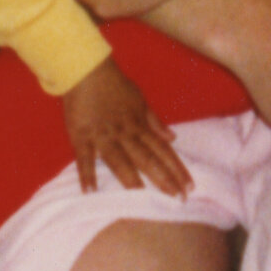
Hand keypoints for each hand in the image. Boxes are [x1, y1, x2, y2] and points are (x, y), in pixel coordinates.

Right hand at [59, 59, 193, 197]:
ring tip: (143, 201)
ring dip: (132, 180)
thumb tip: (173, 138)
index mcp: (139, 126)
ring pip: (120, 161)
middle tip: (179, 199)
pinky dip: (87, 174)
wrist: (88, 69)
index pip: (163, 151)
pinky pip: (85, 158)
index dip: (177, 169)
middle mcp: (125, 133)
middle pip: (147, 159)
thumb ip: (155, 121)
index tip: (189, 187)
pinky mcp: (82, 137)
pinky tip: (90, 192)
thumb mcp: (140, 100)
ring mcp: (103, 136)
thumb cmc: (114, 85)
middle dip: (164, 179)